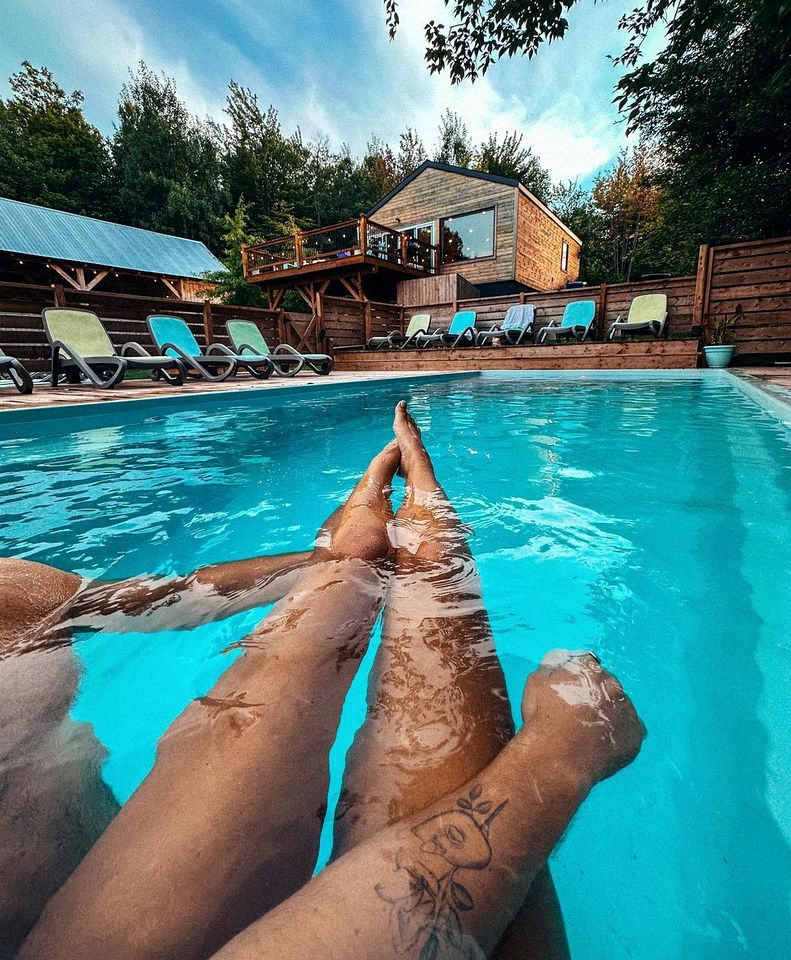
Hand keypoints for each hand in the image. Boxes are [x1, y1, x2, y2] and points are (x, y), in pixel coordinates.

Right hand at [521, 650, 645, 788]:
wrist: (556, 758)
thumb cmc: (541, 721)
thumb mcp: (536, 683)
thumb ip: (551, 666)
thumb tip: (561, 661)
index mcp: (588, 668)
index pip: (588, 666)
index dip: (578, 682)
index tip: (572, 695)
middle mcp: (612, 684)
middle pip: (607, 685)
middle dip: (596, 697)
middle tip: (581, 716)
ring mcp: (626, 708)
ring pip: (621, 706)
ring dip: (610, 714)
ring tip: (591, 733)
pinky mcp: (636, 733)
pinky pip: (633, 730)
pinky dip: (621, 734)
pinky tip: (605, 743)